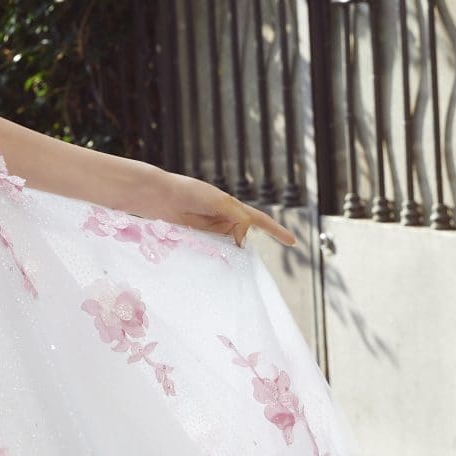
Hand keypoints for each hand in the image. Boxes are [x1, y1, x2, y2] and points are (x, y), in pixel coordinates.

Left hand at [166, 174, 296, 251]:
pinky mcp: (199, 241)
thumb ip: (237, 219)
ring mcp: (213, 232)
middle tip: (241, 261)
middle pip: (244, 240)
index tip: (293, 242)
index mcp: (234, 208)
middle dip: (244, 251)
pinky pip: (213, 252)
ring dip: (229, 256)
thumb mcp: (220, 202)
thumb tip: (244, 241)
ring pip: (229, 249)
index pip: (261, 221)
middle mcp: (226, 221)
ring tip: (223, 257)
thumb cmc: (191, 192)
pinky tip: (214, 263)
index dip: (277, 231)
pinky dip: (216, 258)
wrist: (161, 197)